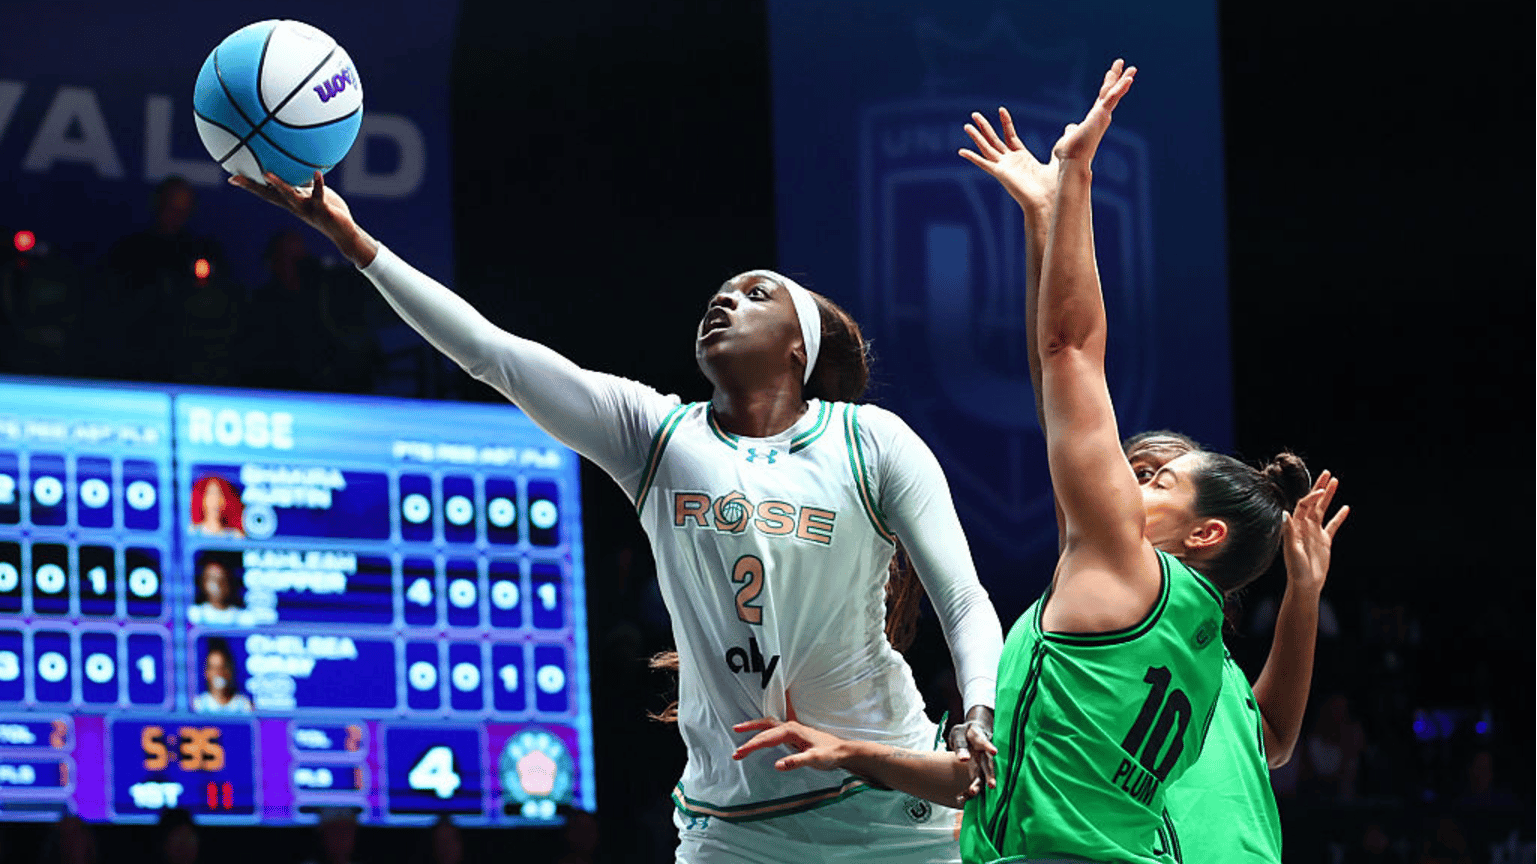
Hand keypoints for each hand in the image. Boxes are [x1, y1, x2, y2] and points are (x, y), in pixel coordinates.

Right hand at [229, 170, 374, 265]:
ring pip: (289, 196)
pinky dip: (318, 184)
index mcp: (290, 202)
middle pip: (269, 195)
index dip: (250, 185)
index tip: (232, 177)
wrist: (344, 232)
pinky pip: (319, 195)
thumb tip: (297, 169)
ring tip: (266, 174)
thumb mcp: (312, 195)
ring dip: (278, 185)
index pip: (266, 192)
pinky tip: (317, 172)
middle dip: (252, 186)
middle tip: (235, 177)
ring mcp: (307, 209)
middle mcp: (294, 206)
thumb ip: (304, 185)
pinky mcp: (322, 209)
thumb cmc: (328, 211)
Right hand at [732, 717, 850, 771]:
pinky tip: (759, 734)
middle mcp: (790, 727)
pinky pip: (773, 729)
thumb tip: (777, 765)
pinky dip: (762, 730)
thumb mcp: (815, 760)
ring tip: (738, 729)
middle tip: (735, 750)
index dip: (751, 746)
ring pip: (768, 725)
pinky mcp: (793, 735)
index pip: (766, 738)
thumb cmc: (830, 754)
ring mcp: (792, 730)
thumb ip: (796, 762)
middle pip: (764, 728)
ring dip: (753, 728)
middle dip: (748, 736)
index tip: (738, 754)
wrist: (843, 751)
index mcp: (792, 731)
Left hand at [946, 705, 996, 799]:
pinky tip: (960, 798)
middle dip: (990, 775)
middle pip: (989, 764)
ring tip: (972, 792)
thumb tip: (964, 759)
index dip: (989, 746)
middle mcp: (985, 753)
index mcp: (980, 739)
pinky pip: (976, 782)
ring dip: (979, 785)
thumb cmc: (965, 733)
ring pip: (983, 776)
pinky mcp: (979, 772)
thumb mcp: (959, 733)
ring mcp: (983, 764)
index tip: (994, 752)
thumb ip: (961, 745)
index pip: (985, 742)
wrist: (969, 733)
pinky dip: (968, 791)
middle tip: (991, 785)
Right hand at [958, 107, 1056, 214]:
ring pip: (987, 148)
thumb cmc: (1054, 185)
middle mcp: (1010, 162)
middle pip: (994, 140)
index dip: (1005, 123)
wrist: (1048, 201)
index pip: (1010, 136)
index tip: (1001, 109)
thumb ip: (1061, 143)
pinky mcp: (1000, 174)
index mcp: (1022, 159)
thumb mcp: (1058, 157)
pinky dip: (973, 158)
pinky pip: (984, 164)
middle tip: (975, 114)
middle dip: (985, 127)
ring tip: (967, 125)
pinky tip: (962, 151)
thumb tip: (1072, 128)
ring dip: (977, 137)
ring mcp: (1004, 168)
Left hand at [1051, 59, 1136, 164]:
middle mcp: (1101, 117)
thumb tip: (1070, 128)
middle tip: (1123, 64)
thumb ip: (1071, 130)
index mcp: (1094, 119)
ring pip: (1113, 94)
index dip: (1108, 86)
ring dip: (1122, 80)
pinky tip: (1128, 79)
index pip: (1102, 99)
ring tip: (1131, 68)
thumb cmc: (1068, 154)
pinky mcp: (1101, 116)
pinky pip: (1112, 99)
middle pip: (1110, 92)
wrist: (1071, 161)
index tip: (1112, 75)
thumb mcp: (1068, 137)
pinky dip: (1120, 89)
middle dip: (1117, 78)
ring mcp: (1102, 116)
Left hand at [1281, 470, 1349, 593]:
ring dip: (1329, 496)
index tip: (1321, 490)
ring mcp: (1315, 532)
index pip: (1303, 506)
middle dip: (1320, 487)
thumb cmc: (1296, 569)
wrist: (1305, 584)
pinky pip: (1333, 525)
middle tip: (1328, 473)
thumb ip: (1288, 531)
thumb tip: (1285, 513)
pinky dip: (1339, 516)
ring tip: (1336, 481)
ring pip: (1323, 510)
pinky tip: (1346, 507)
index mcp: (1295, 526)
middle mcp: (1304, 526)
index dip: (1312, 497)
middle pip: (1313, 502)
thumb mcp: (1292, 550)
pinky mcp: (1324, 541)